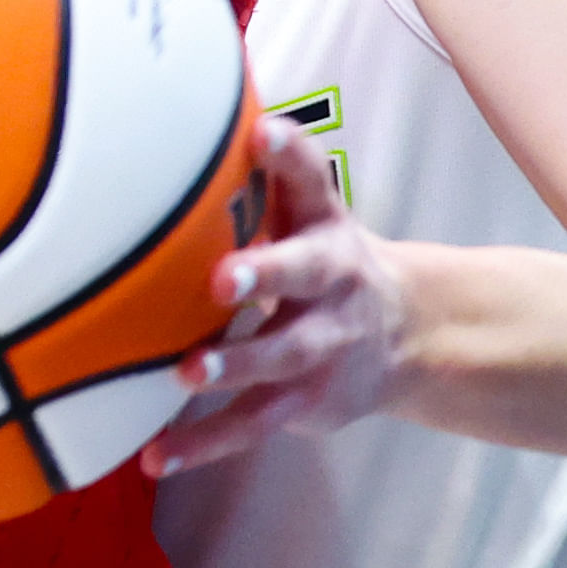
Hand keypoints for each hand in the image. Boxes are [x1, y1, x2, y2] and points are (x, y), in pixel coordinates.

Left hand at [142, 118, 417, 476]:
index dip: (289, 153)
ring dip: (236, 364)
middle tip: (221, 277)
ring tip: (188, 372)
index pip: (313, 179)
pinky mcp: (305, 402)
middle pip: (304, 274)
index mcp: (327, 226)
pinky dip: (204, 443)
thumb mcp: (310, 213)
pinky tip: (157, 456)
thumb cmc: (326, 257)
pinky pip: (251, 424)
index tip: (260, 129)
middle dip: (266, 273)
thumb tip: (196, 110)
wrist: (409, 336)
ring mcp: (323, 347)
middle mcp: (332, 283)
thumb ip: (267, 176)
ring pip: (280, 358)